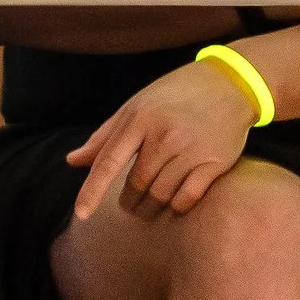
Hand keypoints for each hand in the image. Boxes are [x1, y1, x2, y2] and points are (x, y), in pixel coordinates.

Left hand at [67, 56, 256, 221]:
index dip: (92, 190)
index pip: (108, 162)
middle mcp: (163, 135)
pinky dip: (177, 206)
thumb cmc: (173, 96)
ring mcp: (191, 149)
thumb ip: (105, 137)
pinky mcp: (215, 162)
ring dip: (151, 208)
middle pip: (136, 184)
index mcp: (138, 119)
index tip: (81, 214)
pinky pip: (188, 198)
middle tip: (129, 207)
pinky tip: (174, 204)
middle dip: (129, 201)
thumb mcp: (134, 107)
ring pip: (161, 194)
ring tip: (147, 209)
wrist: (228, 85)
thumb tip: (72, 161)